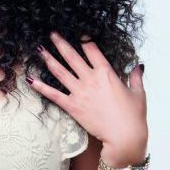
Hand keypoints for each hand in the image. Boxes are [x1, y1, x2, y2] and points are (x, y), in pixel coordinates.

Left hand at [30, 31, 147, 157]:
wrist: (124, 137)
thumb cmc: (133, 117)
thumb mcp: (138, 93)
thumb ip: (136, 77)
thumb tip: (139, 66)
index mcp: (107, 73)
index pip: (92, 49)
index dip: (85, 39)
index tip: (79, 33)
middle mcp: (90, 79)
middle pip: (71, 56)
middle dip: (61, 43)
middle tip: (52, 33)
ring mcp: (79, 92)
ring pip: (59, 71)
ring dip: (48, 58)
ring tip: (39, 49)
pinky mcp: (72, 106)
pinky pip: (53, 94)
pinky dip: (40, 87)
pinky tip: (30, 79)